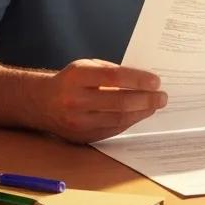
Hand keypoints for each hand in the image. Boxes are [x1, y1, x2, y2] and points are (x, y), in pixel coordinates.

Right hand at [46, 59, 166, 143]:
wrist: (42, 103)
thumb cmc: (70, 80)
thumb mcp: (87, 66)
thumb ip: (112, 71)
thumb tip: (143, 80)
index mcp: (77, 77)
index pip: (113, 77)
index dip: (137, 80)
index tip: (156, 81)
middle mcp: (75, 100)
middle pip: (118, 102)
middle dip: (145, 100)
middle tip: (162, 97)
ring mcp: (78, 122)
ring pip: (117, 119)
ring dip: (141, 113)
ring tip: (155, 106)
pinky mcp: (82, 137)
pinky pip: (112, 130)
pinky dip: (129, 122)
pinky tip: (140, 115)